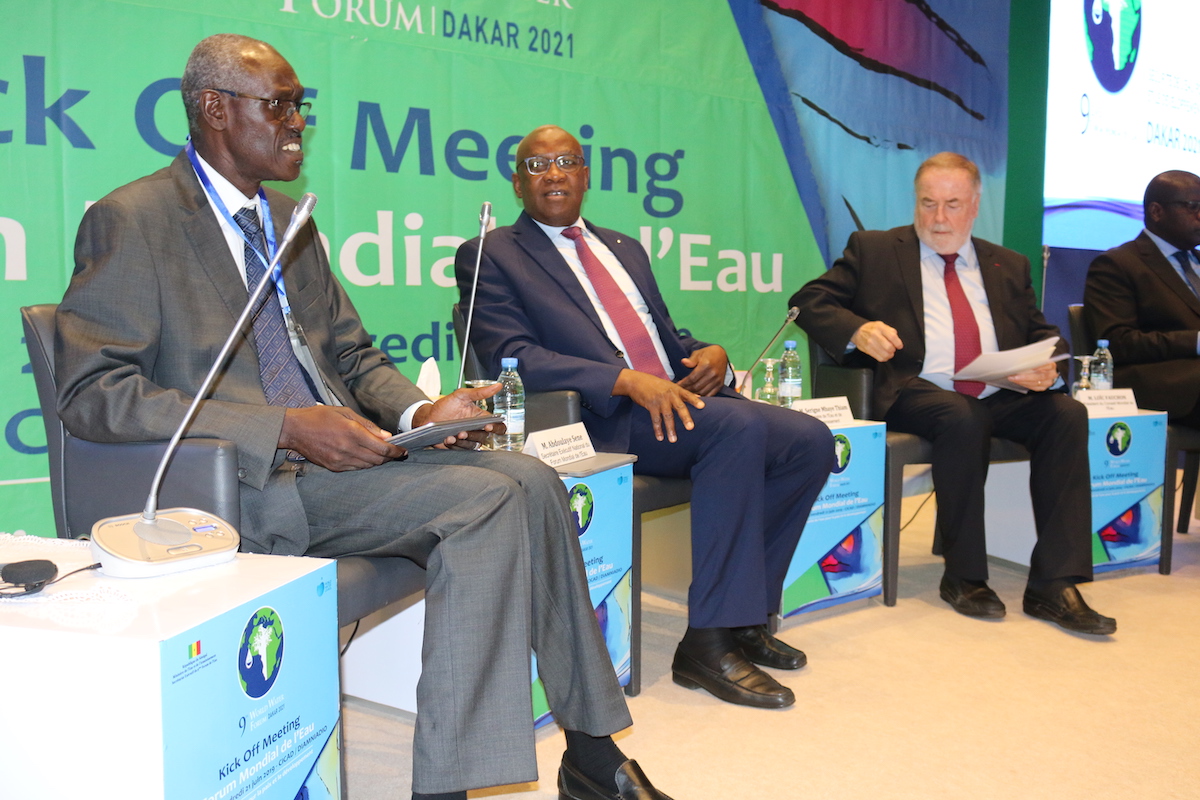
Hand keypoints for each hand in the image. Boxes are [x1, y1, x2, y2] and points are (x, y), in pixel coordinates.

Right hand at [279, 406, 405, 470]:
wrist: (294, 430)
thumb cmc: (320, 417)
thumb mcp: (345, 413)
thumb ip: (368, 425)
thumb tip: (387, 436)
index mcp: (352, 433)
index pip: (382, 448)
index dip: (396, 451)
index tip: (403, 451)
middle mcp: (347, 449)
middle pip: (377, 460)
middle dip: (389, 457)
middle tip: (396, 453)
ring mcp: (340, 460)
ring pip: (367, 466)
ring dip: (377, 461)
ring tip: (382, 455)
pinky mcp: (333, 467)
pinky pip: (355, 469)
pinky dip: (364, 464)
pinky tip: (365, 457)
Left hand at [413, 383, 506, 448]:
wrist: (429, 417)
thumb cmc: (446, 406)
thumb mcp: (462, 395)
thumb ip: (480, 392)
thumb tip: (498, 385)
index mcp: (481, 418)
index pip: (497, 425)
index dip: (497, 428)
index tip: (488, 426)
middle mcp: (477, 429)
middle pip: (484, 437)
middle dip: (474, 435)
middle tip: (464, 431)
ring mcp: (468, 439)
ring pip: (473, 444)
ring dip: (464, 441)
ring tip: (455, 435)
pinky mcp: (459, 446)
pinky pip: (461, 449)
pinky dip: (455, 445)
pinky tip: (448, 439)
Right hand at [614, 368, 703, 442]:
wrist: (637, 381)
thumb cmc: (656, 384)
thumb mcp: (671, 385)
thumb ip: (684, 392)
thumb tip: (699, 397)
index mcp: (676, 389)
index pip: (688, 395)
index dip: (695, 400)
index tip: (702, 406)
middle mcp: (669, 395)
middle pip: (679, 407)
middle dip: (685, 418)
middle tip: (690, 428)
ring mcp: (660, 400)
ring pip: (667, 416)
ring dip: (670, 429)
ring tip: (673, 440)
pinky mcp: (651, 406)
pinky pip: (655, 419)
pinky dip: (658, 429)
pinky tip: (660, 438)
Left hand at [677, 345, 727, 396]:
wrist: (722, 354)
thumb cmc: (708, 353)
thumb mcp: (698, 353)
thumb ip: (691, 360)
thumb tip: (683, 362)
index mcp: (706, 365)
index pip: (692, 378)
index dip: (683, 383)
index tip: (676, 386)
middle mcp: (712, 374)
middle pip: (696, 386)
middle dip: (687, 390)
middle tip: (680, 391)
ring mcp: (717, 380)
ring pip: (703, 392)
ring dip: (694, 395)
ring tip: (686, 394)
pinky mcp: (720, 385)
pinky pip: (710, 395)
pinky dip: (703, 397)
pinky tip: (696, 396)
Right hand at [850, 321, 902, 361]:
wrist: (857, 331)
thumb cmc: (872, 328)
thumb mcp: (882, 325)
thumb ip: (890, 331)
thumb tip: (897, 340)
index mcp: (880, 328)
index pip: (892, 337)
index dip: (898, 343)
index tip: (899, 346)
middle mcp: (875, 335)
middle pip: (889, 347)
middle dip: (893, 350)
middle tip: (893, 349)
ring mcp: (870, 343)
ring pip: (884, 354)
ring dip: (889, 355)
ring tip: (889, 353)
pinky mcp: (867, 350)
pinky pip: (879, 358)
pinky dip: (884, 358)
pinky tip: (884, 355)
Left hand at [1008, 361, 1058, 391]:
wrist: (1046, 370)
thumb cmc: (1040, 363)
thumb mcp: (1039, 359)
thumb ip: (1033, 360)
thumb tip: (1020, 360)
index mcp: (1052, 365)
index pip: (1047, 365)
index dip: (1039, 366)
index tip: (1029, 366)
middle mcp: (1052, 374)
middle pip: (1040, 376)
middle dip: (1025, 377)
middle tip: (1014, 376)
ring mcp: (1049, 382)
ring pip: (1036, 383)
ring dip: (1022, 381)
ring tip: (1012, 379)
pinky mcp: (1044, 388)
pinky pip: (1034, 388)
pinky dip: (1025, 384)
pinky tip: (1017, 382)